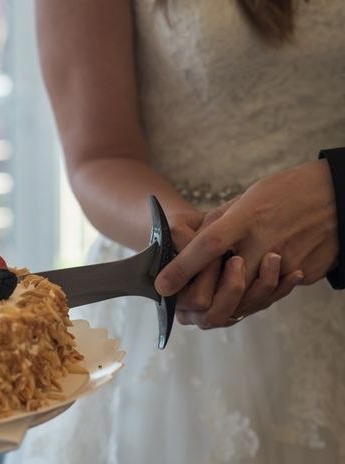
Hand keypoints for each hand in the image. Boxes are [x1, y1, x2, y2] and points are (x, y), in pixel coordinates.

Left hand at [156, 160, 337, 325]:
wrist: (338, 197)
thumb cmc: (287, 191)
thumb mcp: (247, 197)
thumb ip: (220, 222)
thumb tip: (192, 246)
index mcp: (246, 219)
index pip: (207, 247)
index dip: (182, 268)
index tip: (162, 285)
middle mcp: (266, 243)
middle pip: (228, 283)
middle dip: (207, 293)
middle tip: (192, 296)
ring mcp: (288, 262)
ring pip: (250, 297)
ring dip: (233, 296)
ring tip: (227, 285)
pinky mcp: (304, 273)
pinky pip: (273, 293)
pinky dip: (259, 290)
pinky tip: (256, 278)